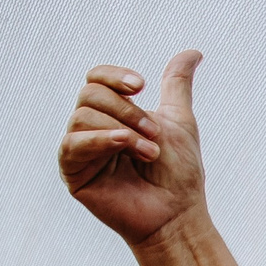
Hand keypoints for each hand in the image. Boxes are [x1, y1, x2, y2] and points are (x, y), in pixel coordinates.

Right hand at [60, 51, 206, 245]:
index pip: (96, 78)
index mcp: (111, 114)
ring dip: (123, 129)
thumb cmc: (178, 173)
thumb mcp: (179, 120)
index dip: (115, 76)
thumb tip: (193, 52)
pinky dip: (101, 140)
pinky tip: (125, 146)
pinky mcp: (72, 172)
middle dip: (127, 109)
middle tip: (155, 134)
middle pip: (90, 93)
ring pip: (82, 115)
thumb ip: (176, 85)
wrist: (178, 213)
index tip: (142, 86)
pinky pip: (72, 143)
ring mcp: (79, 150)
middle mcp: (91, 128)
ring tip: (150, 152)